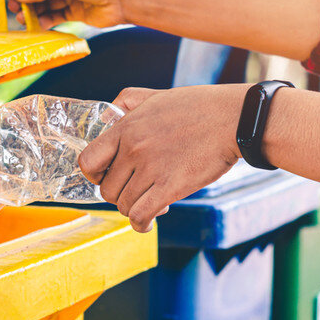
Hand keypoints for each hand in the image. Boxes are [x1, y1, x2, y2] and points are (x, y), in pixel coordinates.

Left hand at [78, 85, 247, 231]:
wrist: (232, 118)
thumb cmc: (198, 107)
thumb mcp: (155, 95)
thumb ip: (127, 102)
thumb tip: (108, 115)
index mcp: (126, 127)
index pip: (87, 161)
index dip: (95, 175)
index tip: (108, 177)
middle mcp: (133, 148)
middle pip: (107, 189)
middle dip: (120, 195)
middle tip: (137, 192)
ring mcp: (151, 168)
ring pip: (123, 205)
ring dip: (134, 209)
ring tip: (150, 203)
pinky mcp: (170, 187)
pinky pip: (140, 215)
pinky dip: (141, 224)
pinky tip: (149, 222)